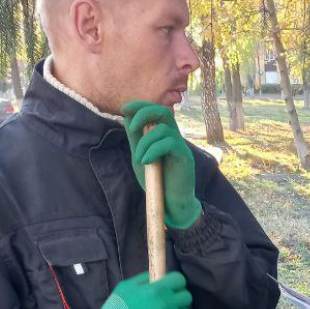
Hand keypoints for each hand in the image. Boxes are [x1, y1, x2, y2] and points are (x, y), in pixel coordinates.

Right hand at [91, 271, 192, 308]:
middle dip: (178, 299)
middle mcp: (166, 304)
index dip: (176, 284)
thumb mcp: (126, 286)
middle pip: (186, 297)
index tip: (171, 289)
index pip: (180, 280)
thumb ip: (144, 279)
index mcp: (157, 289)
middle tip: (168, 305)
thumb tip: (158, 277)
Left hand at [121, 101, 201, 229]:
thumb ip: (135, 139)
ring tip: (140, 158)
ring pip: (163, 129)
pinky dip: (154, 150)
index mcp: (163, 135)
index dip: (140, 105)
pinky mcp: (185, 157)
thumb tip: (127, 117)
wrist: (171, 203)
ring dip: (145, 141)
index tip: (124, 109)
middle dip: (144, 113)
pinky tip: (147, 162)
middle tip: (131, 128)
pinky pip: (170, 144)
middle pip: (163, 111)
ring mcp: (181, 146)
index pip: (155, 110)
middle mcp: (174, 137)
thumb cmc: (157, 181)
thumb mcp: (140, 156)